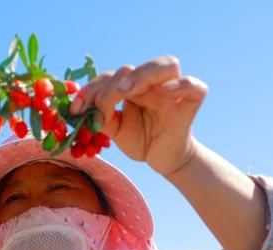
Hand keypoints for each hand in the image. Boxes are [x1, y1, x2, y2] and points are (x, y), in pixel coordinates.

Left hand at [69, 55, 207, 175]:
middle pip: (136, 68)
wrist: (164, 160)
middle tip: (101, 102)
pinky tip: (167, 91)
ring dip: (144, 74)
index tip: (76, 108)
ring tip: (127, 90)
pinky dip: (183, 85)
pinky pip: (196, 88)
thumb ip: (101, 118)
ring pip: (167, 65)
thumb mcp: (115, 130)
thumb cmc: (141, 140)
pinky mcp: (188, 107)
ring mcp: (172, 93)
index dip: (91, 89)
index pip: (111, 77)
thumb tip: (80, 111)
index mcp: (133, 87)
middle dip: (112, 84)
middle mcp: (152, 85)